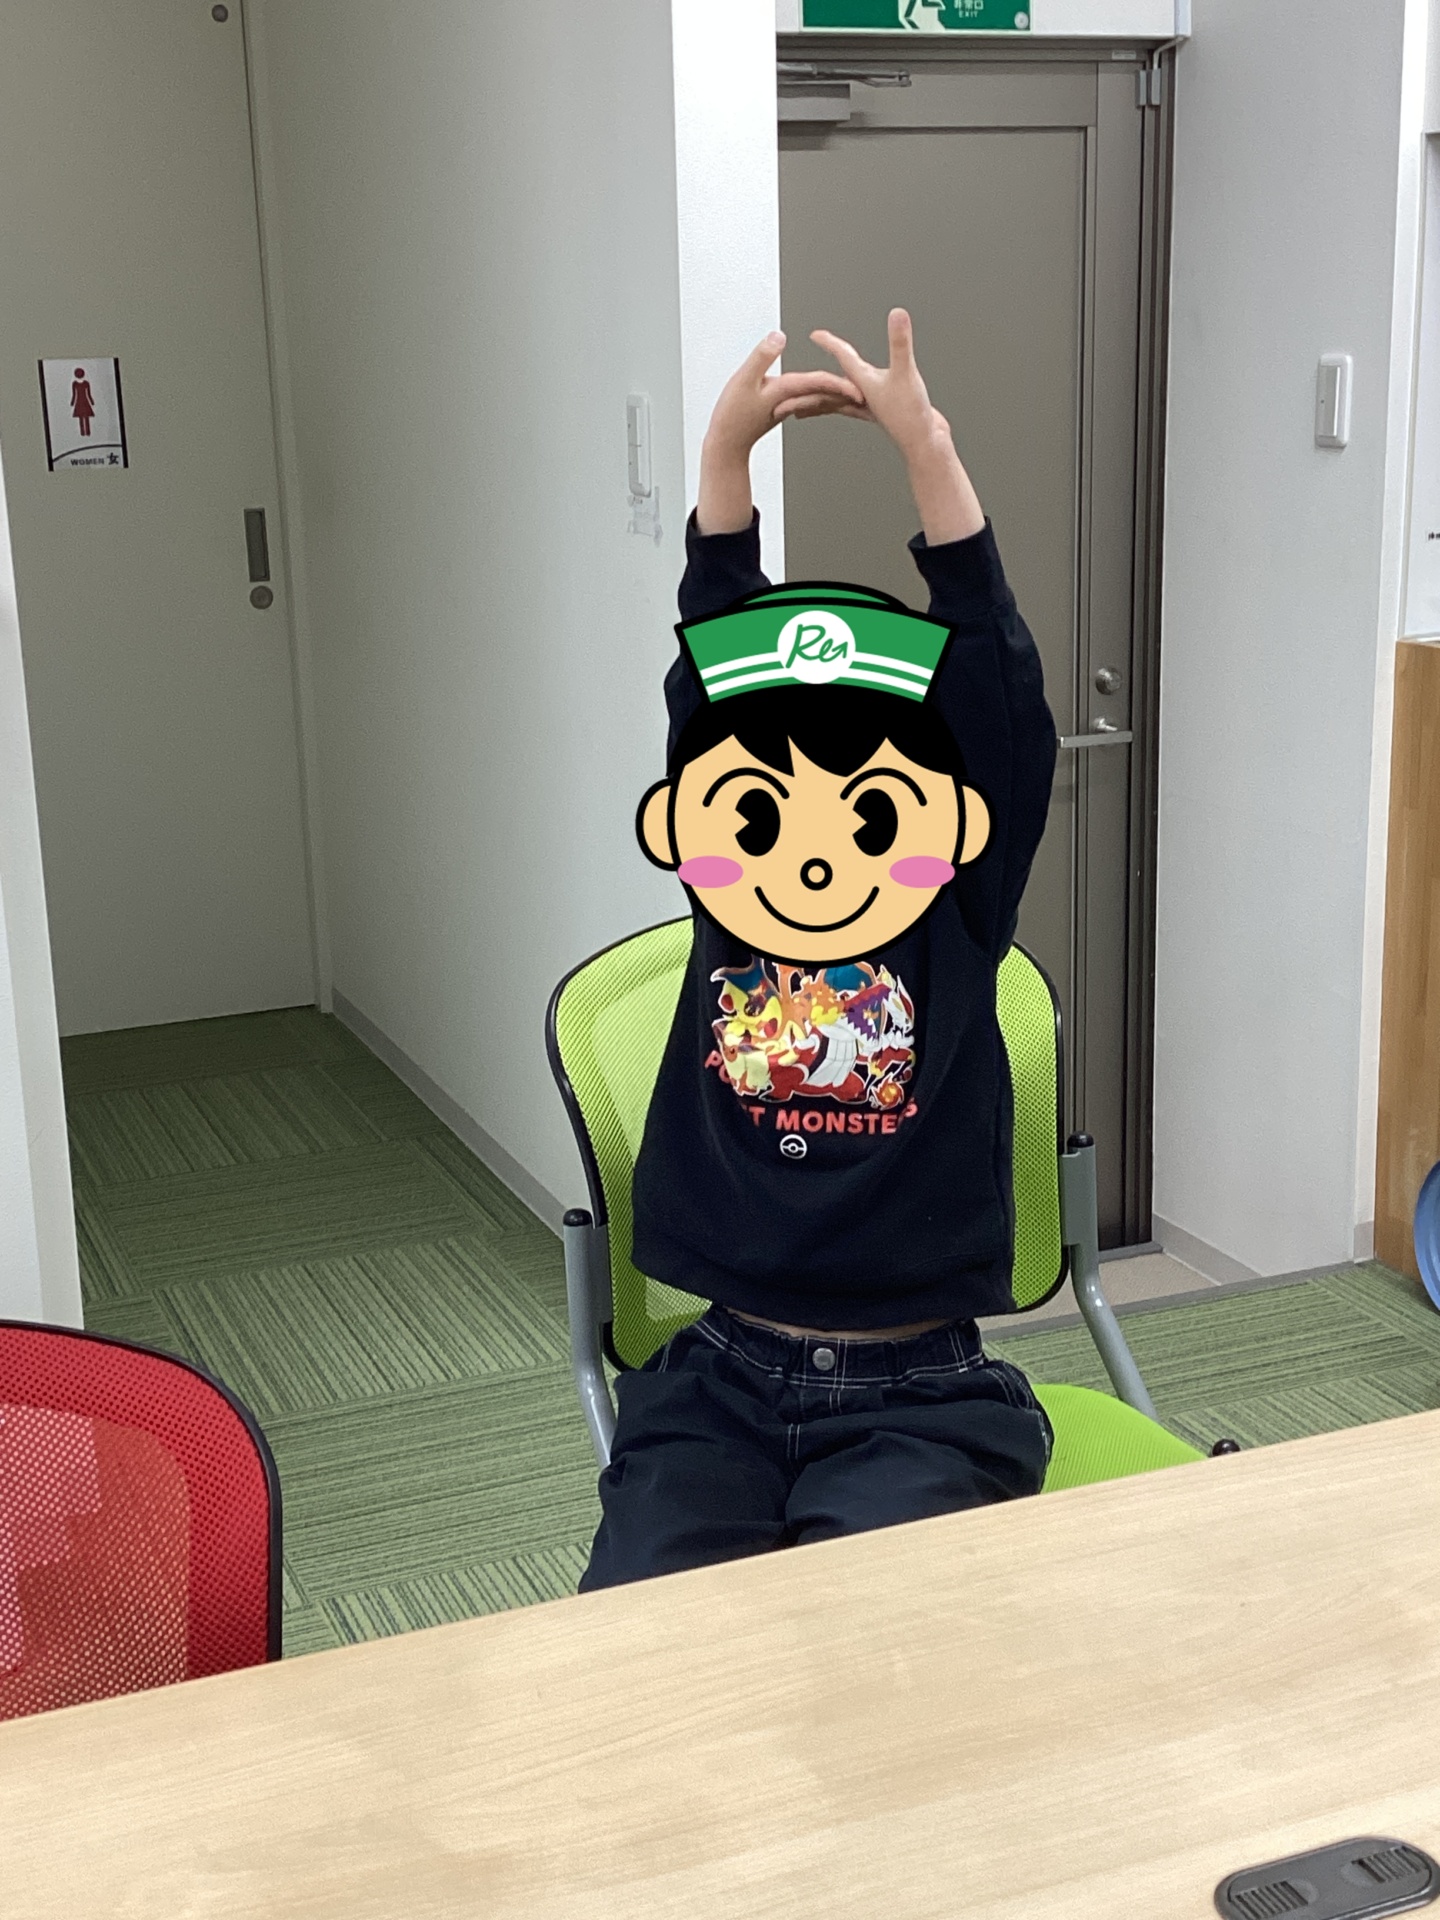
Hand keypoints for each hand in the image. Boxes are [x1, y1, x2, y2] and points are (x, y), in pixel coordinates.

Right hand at [698, 331, 863, 533]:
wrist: (726, 444)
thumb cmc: (731, 415)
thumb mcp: (742, 380)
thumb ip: (761, 357)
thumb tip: (780, 336)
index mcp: (787, 392)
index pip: (820, 383)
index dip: (839, 377)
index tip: (859, 376)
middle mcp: (792, 400)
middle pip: (827, 392)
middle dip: (850, 388)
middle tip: (877, 386)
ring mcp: (790, 405)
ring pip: (821, 397)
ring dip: (840, 392)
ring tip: (863, 388)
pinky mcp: (785, 407)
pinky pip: (810, 401)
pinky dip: (823, 397)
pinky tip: (830, 395)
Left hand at [809, 308, 983, 544]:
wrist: (924, 445)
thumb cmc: (913, 415)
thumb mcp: (906, 374)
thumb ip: (900, 343)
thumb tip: (897, 314)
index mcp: (862, 384)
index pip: (843, 359)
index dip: (830, 343)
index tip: (815, 334)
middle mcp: (860, 397)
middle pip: (824, 389)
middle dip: (803, 388)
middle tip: (780, 389)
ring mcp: (867, 408)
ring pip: (834, 403)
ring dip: (815, 403)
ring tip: (798, 409)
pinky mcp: (878, 415)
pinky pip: (852, 409)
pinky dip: (843, 407)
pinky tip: (844, 411)